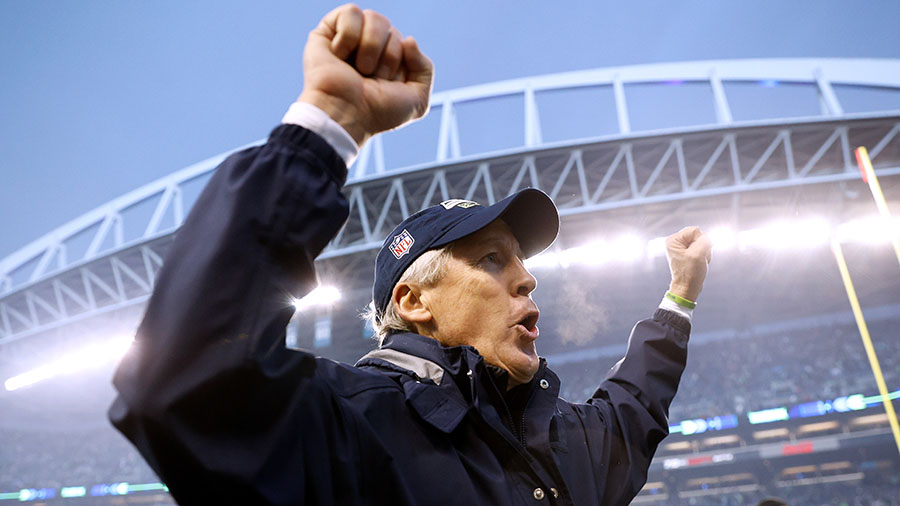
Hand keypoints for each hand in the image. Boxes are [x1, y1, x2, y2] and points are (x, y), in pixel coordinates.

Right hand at [298, 4, 433, 145]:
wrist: (346, 114)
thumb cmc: (377, 113)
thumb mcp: (418, 100)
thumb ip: (425, 69)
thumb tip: (408, 40)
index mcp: (386, 62)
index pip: (406, 42)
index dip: (400, 63)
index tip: (387, 84)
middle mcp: (367, 49)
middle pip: (392, 29)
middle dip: (388, 56)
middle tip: (371, 78)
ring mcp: (347, 40)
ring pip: (374, 17)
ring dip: (371, 47)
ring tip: (359, 68)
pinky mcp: (326, 33)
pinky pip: (351, 12)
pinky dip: (350, 35)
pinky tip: (340, 55)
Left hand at [665, 226, 711, 301]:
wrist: (688, 287)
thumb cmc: (690, 273)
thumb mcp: (698, 253)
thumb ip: (704, 240)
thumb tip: (707, 236)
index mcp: (673, 240)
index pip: (695, 230)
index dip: (700, 241)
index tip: (697, 253)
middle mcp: (676, 242)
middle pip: (698, 235)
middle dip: (703, 246)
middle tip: (699, 258)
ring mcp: (682, 248)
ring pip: (702, 242)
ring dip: (704, 252)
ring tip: (699, 262)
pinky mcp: (688, 253)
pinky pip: (702, 248)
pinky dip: (704, 255)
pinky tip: (700, 262)